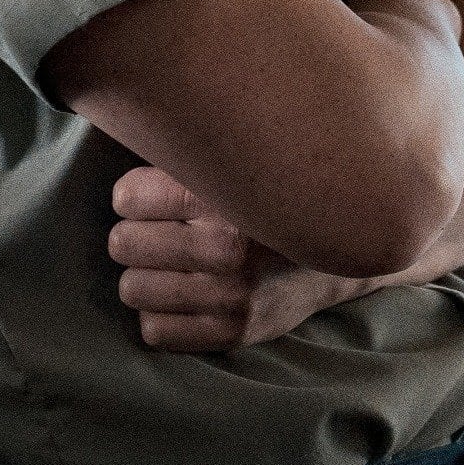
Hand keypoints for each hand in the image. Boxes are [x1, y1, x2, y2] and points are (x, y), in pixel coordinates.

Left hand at [107, 165, 366, 350]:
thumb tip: (128, 132)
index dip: (132, 196)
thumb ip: (189, 155)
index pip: (128, 197)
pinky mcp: (235, 333)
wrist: (339, 252)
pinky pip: (155, 331)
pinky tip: (184, 298)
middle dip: (137, 235)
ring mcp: (233, 297)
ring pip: (133, 289)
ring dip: (147, 277)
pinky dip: (162, 315)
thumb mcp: (239, 164)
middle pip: (124, 244)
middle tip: (161, 233)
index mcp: (225, 197)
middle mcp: (229, 249)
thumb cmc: (272, 200)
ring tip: (171, 266)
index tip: (150, 198)